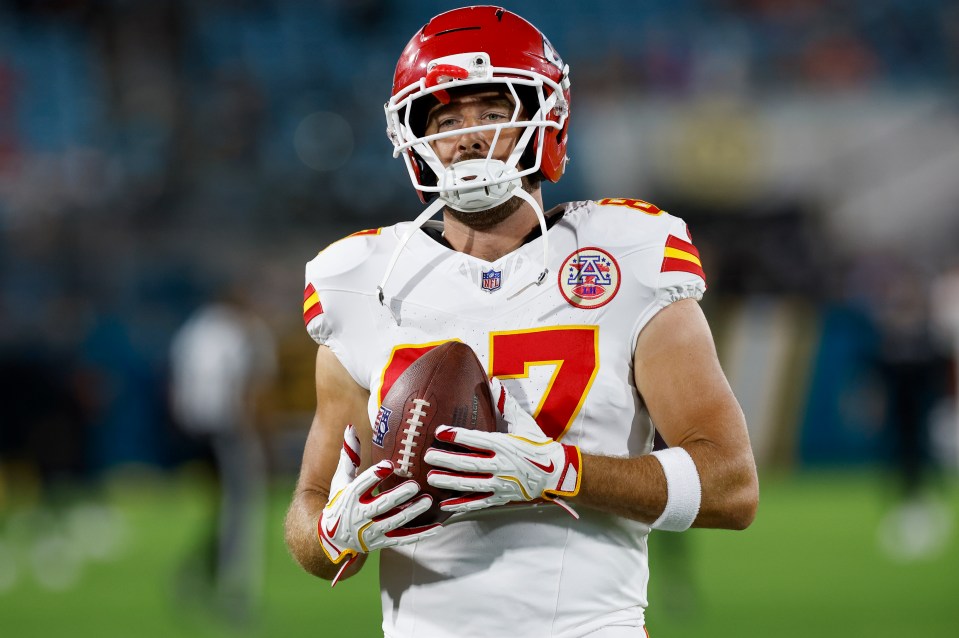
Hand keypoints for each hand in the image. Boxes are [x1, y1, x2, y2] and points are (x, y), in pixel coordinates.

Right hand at [318, 425, 439, 571]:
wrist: (332, 538)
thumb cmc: (340, 501)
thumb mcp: (341, 479)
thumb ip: (349, 455)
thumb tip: (351, 427)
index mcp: (348, 497)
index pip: (361, 485)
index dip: (374, 476)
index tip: (389, 464)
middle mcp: (358, 516)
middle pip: (380, 506)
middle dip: (397, 496)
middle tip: (415, 485)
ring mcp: (370, 531)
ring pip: (393, 522)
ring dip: (412, 512)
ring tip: (428, 500)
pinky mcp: (381, 542)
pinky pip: (402, 539)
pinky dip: (420, 534)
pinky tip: (437, 527)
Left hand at [424, 383, 580, 513]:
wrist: (556, 472)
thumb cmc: (538, 445)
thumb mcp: (524, 423)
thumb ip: (507, 404)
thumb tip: (495, 381)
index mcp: (504, 445)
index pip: (477, 439)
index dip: (457, 435)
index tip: (440, 431)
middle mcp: (501, 465)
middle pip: (469, 463)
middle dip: (447, 460)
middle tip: (427, 457)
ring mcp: (500, 483)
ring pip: (471, 484)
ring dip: (450, 482)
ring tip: (432, 478)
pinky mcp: (501, 496)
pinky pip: (479, 502)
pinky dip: (462, 504)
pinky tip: (445, 504)